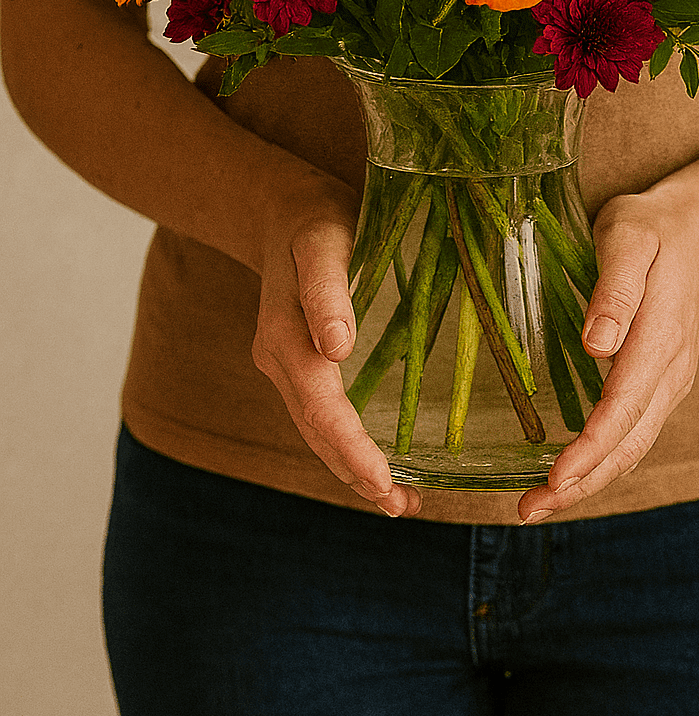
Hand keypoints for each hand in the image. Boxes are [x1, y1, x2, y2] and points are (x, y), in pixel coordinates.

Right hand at [251, 182, 420, 518]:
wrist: (282, 208)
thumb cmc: (314, 218)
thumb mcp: (325, 241)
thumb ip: (327, 290)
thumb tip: (338, 348)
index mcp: (284, 337)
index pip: (322, 407)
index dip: (352, 449)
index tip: (384, 481)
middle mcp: (279, 359)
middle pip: (317, 431)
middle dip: (356, 472)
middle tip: (402, 507)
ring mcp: (286, 365)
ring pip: (317, 431)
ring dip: (352, 469)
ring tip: (398, 504)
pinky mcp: (301, 363)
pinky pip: (321, 414)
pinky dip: (347, 445)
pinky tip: (378, 462)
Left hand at [517, 188, 698, 523]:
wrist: (696, 228)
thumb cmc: (651, 227)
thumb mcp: (628, 239)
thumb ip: (615, 292)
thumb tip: (597, 347)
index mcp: (663, 337)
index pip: (624, 407)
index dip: (589, 449)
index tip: (554, 478)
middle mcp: (673, 370)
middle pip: (630, 442)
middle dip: (583, 482)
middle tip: (529, 510)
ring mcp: (671, 379)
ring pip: (634, 445)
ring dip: (591, 480)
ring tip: (540, 503)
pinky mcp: (661, 380)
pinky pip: (634, 431)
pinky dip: (603, 460)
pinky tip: (573, 472)